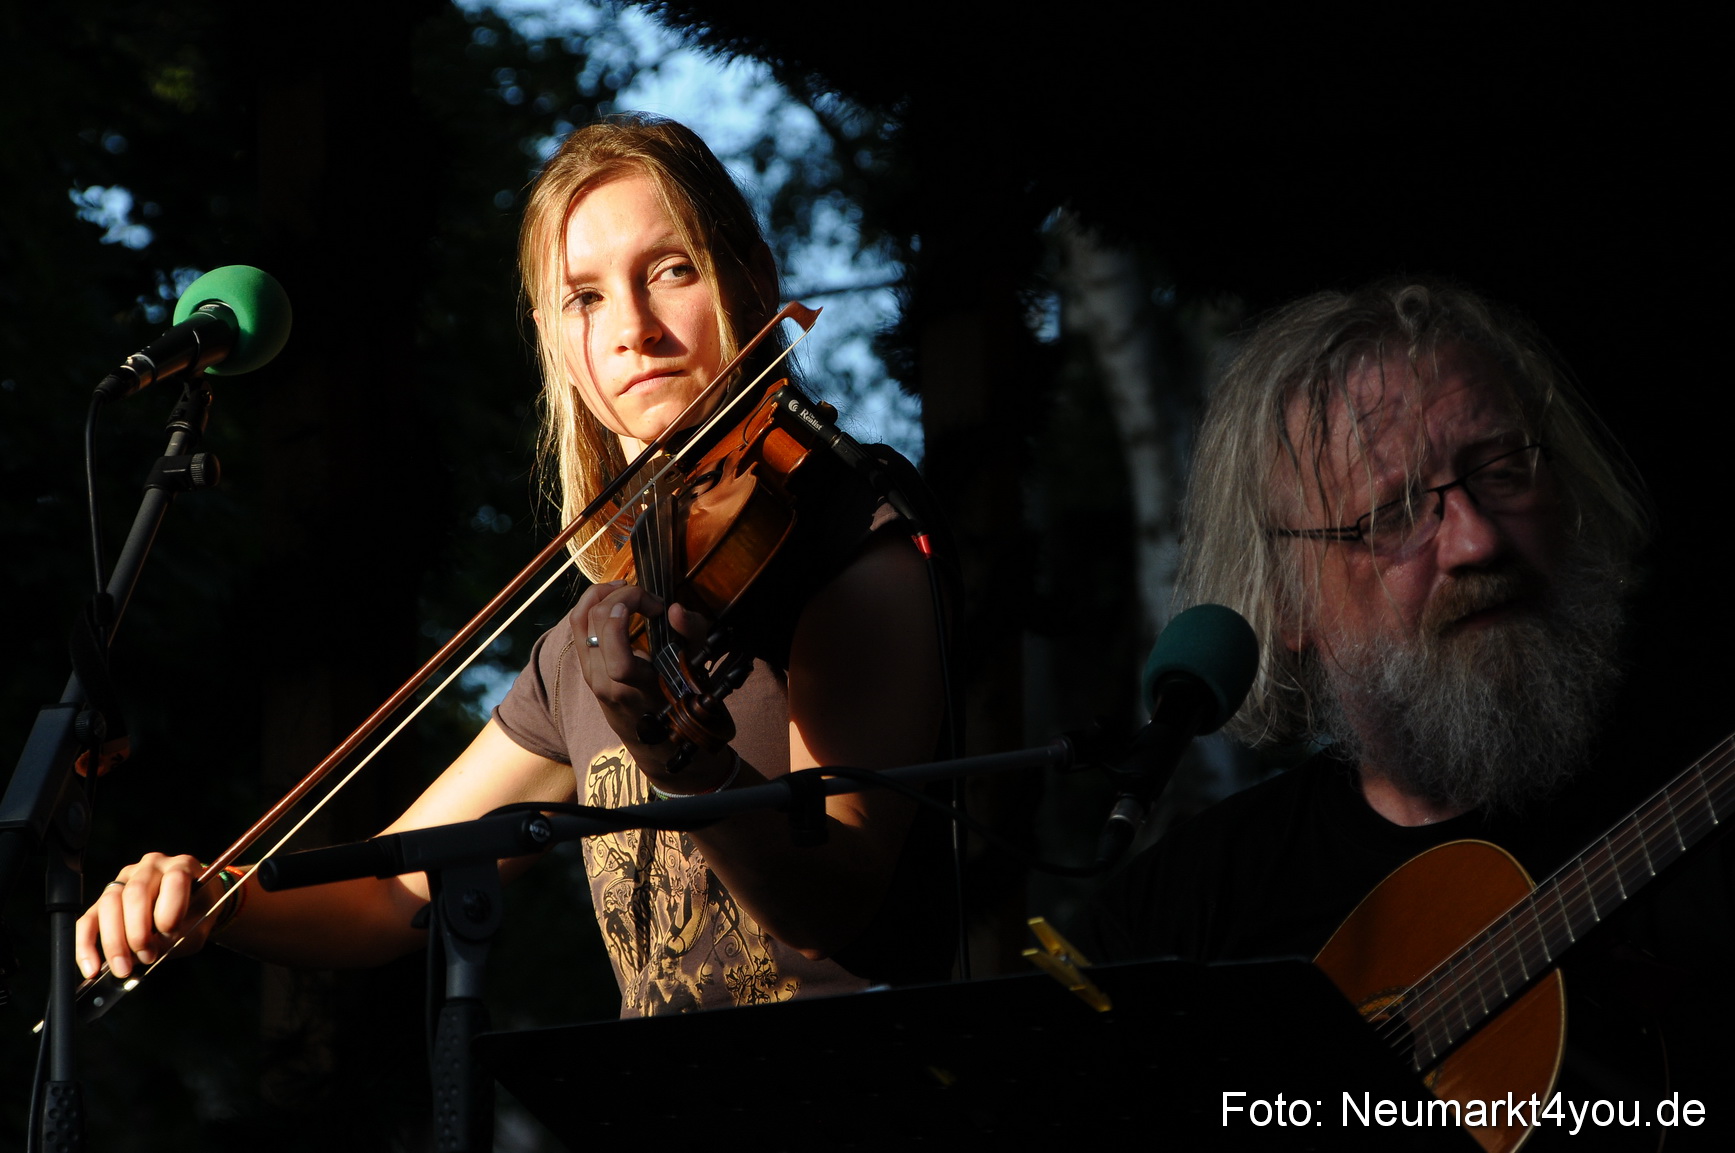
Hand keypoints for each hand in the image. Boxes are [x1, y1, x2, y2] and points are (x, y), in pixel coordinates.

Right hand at [75, 852, 215, 978]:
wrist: (192, 908)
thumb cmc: (197, 914)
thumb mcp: (198, 926)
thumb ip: (176, 938)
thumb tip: (144, 955)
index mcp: (182, 866)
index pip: (174, 879)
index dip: (170, 909)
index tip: (170, 933)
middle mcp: (152, 866)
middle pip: (135, 893)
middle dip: (138, 931)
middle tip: (147, 957)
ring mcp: (125, 879)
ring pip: (109, 904)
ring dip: (114, 941)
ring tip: (124, 967)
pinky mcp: (104, 898)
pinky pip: (88, 920)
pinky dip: (87, 946)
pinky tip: (93, 968)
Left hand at [573, 580, 713, 776]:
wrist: (658, 742)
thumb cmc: (681, 703)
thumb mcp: (696, 670)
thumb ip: (692, 635)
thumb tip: (675, 609)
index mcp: (629, 682)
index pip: (611, 632)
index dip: (630, 604)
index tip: (658, 606)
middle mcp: (602, 679)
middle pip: (592, 618)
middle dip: (620, 594)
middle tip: (645, 596)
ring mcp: (590, 674)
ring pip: (578, 620)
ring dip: (599, 595)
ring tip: (622, 587)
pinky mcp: (586, 669)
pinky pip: (578, 629)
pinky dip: (592, 608)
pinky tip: (612, 601)